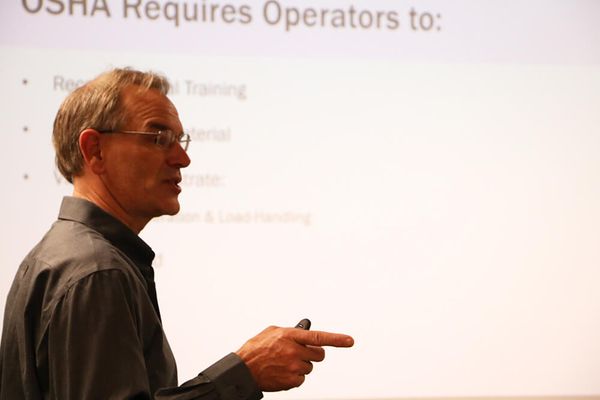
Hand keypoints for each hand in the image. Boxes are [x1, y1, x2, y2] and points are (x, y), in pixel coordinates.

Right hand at [235, 325, 353, 391]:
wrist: (243, 370)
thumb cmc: (256, 349)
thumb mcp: (272, 332)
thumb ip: (291, 331)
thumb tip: (304, 331)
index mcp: (290, 336)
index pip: (318, 337)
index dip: (337, 339)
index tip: (350, 341)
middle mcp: (294, 351)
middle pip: (319, 354)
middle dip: (313, 354)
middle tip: (300, 353)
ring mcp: (293, 367)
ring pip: (310, 367)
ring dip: (301, 365)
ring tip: (284, 363)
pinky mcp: (292, 381)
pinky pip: (302, 378)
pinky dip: (295, 376)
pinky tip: (282, 372)